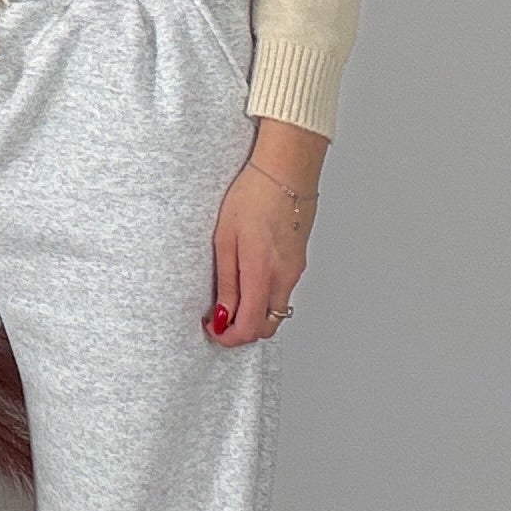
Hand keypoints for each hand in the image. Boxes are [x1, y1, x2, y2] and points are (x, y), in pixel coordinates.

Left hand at [205, 121, 325, 345]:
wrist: (285, 172)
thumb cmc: (253, 197)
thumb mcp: (226, 240)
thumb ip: (227, 282)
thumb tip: (223, 315)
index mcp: (262, 274)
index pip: (250, 327)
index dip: (229, 337)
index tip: (212, 329)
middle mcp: (284, 279)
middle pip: (267, 327)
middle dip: (242, 332)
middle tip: (219, 319)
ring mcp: (295, 271)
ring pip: (277, 311)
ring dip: (254, 316)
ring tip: (230, 298)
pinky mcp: (298, 262)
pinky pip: (282, 293)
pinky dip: (264, 299)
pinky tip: (248, 282)